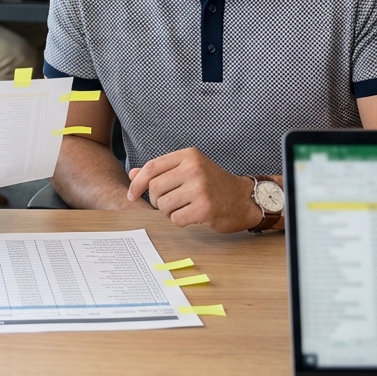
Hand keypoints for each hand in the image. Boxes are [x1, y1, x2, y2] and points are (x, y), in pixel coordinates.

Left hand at [126, 148, 262, 232]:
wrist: (244, 199)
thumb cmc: (213, 184)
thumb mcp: (188, 170)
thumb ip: (161, 171)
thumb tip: (132, 174)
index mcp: (189, 155)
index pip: (151, 168)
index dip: (137, 183)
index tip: (132, 195)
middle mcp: (194, 169)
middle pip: (154, 188)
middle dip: (157, 200)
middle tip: (171, 202)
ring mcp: (200, 188)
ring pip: (163, 205)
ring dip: (169, 211)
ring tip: (185, 207)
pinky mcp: (204, 208)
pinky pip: (176, 218)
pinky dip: (180, 220)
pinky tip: (193, 215)